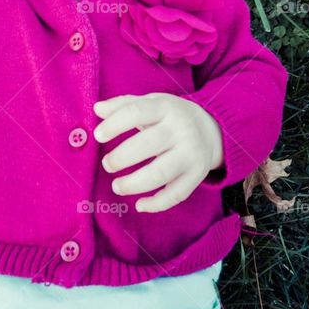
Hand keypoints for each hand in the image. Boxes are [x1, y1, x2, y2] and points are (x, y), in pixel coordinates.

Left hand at [93, 93, 224, 212]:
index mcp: (166, 107)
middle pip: (149, 144)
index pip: (137, 112)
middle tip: (107, 164)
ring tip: (117, 186)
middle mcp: (181, 130)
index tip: (98, 136)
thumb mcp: (150, 103)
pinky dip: (157, 204)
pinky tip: (139, 205)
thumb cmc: (169, 116)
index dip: (115, 124)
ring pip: (162, 172)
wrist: (211, 130)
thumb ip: (122, 105)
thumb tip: (97, 109)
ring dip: (135, 183)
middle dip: (122, 157)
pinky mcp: (197, 175)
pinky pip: (176, 194)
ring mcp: (191, 153)